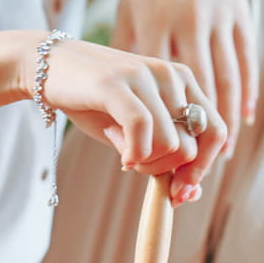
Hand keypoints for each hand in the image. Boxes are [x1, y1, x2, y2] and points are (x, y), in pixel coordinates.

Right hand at [36, 38, 226, 204]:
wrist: (47, 68)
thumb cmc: (98, 105)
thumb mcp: (139, 135)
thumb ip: (166, 158)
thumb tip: (190, 194)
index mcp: (184, 85)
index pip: (216, 134)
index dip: (201, 170)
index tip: (179, 191)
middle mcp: (172, 76)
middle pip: (192, 148)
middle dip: (167, 172)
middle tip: (140, 168)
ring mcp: (147, 76)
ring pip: (170, 145)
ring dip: (146, 164)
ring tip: (124, 152)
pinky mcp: (118, 82)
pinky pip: (143, 132)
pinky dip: (134, 155)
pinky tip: (121, 154)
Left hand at [114, 0, 257, 166]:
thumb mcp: (128, 11)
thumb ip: (128, 57)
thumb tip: (123, 102)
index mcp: (154, 27)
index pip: (160, 94)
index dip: (162, 135)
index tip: (160, 165)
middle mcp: (187, 26)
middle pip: (196, 98)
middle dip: (196, 143)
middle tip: (195, 175)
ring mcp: (217, 21)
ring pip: (225, 86)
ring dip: (225, 127)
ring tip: (222, 156)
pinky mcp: (238, 17)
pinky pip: (246, 65)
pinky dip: (246, 96)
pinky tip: (243, 120)